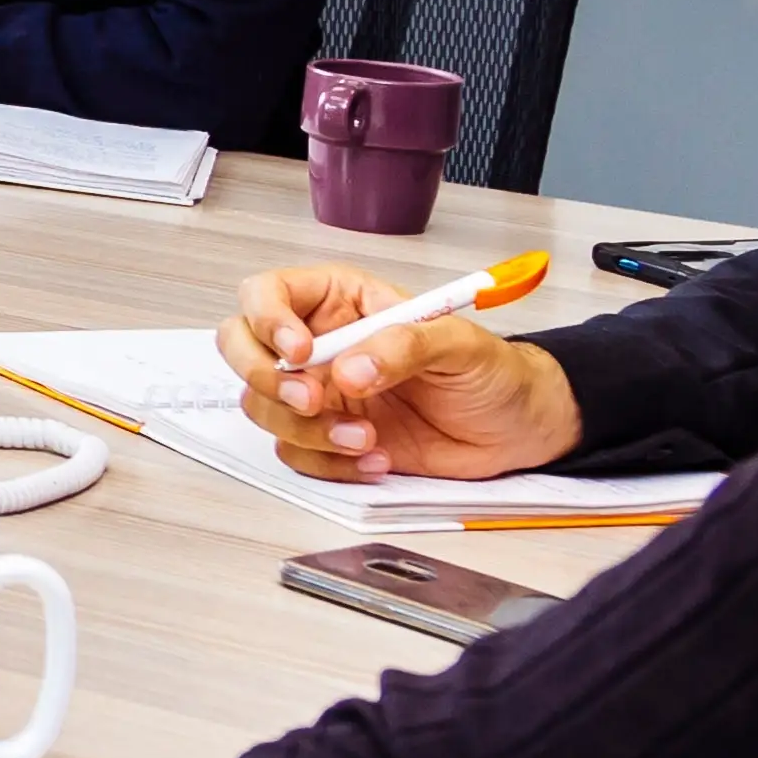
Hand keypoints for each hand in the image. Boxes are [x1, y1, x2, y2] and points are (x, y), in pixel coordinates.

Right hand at [225, 266, 582, 482]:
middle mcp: (320, 346)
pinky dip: (330, 463)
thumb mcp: (459, 344)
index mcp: (341, 302)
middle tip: (313, 398)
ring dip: (307, 429)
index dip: (267, 319)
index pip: (268, 294)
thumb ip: (403, 346)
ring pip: (263, 407)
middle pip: (241, 347)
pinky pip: (296, 454)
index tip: (301, 350)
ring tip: (365, 436)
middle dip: (266, 377)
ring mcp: (321, 395)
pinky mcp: (329, 441)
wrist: (517, 430)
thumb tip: (351, 367)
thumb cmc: (493, 372)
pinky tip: (377, 458)